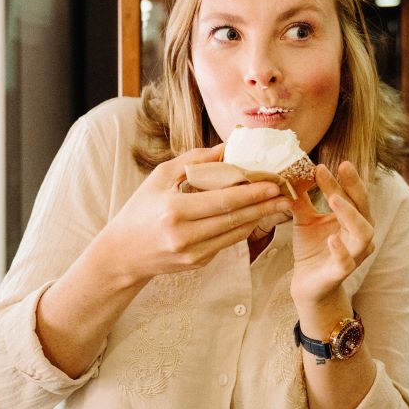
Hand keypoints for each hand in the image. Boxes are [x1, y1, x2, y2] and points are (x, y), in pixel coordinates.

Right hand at [98, 144, 291, 281]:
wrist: (123, 252)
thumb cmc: (141, 208)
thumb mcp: (161, 177)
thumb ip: (196, 159)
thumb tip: (229, 145)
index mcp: (175, 211)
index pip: (223, 200)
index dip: (251, 192)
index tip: (272, 182)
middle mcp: (185, 235)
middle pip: (234, 218)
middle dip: (263, 205)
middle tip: (284, 193)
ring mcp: (192, 253)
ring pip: (235, 233)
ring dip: (259, 217)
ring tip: (278, 203)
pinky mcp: (198, 263)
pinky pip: (227, 242)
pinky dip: (242, 228)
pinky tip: (255, 216)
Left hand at [289, 162, 373, 309]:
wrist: (307, 283)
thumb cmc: (313, 249)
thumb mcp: (305, 219)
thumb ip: (302, 199)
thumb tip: (290, 173)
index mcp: (353, 219)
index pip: (351, 195)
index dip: (340, 179)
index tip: (322, 164)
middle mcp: (359, 235)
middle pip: (363, 207)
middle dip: (353, 186)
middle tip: (342, 166)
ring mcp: (354, 254)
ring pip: (363, 233)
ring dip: (350, 214)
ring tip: (334, 198)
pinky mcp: (341, 272)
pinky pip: (347, 261)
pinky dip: (341, 249)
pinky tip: (331, 238)